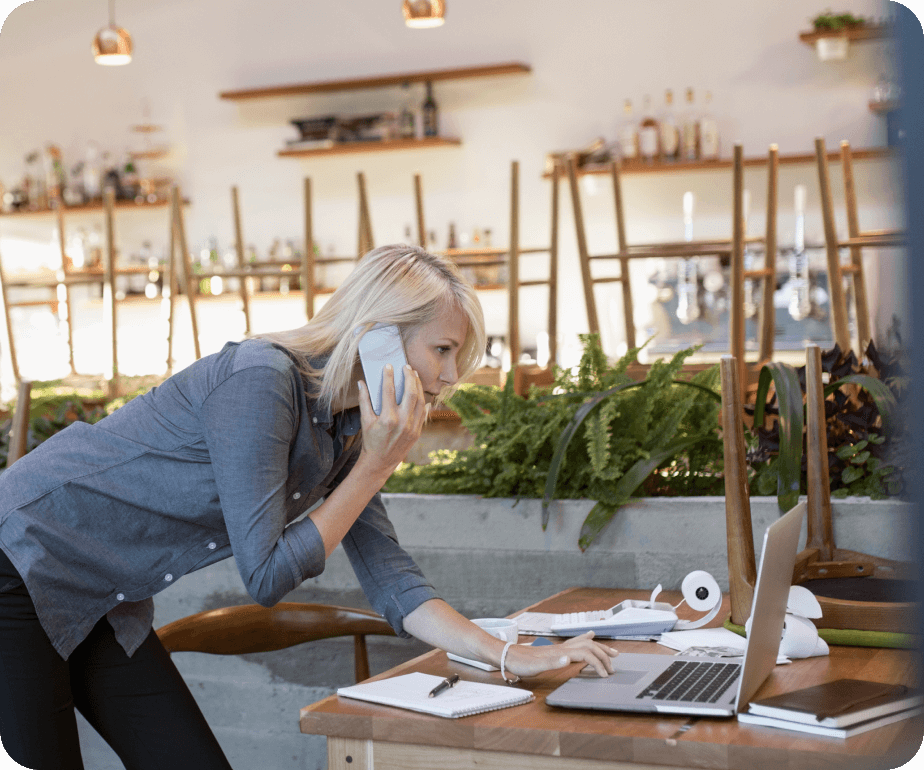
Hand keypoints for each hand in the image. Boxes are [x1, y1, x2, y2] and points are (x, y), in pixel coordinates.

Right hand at [357, 364, 428, 476]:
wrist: (380, 462)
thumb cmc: (371, 440)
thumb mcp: (365, 421)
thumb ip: (364, 401)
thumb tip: (361, 383)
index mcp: (387, 418)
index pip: (389, 391)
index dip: (389, 376)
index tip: (389, 366)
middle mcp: (402, 422)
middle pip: (410, 392)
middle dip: (409, 377)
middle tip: (406, 366)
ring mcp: (412, 427)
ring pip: (420, 401)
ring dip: (418, 386)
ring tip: (414, 375)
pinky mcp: (417, 431)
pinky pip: (423, 412)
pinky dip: (423, 400)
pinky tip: (420, 391)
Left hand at [503, 632, 617, 677]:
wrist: (509, 655)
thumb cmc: (521, 662)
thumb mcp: (536, 666)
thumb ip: (553, 662)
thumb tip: (569, 658)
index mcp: (561, 652)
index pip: (587, 654)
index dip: (598, 664)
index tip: (605, 675)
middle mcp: (563, 647)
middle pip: (589, 647)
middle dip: (604, 656)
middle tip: (613, 667)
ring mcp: (560, 647)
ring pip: (585, 644)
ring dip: (600, 647)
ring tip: (612, 651)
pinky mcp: (557, 649)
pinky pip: (577, 642)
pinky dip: (587, 639)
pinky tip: (590, 636)